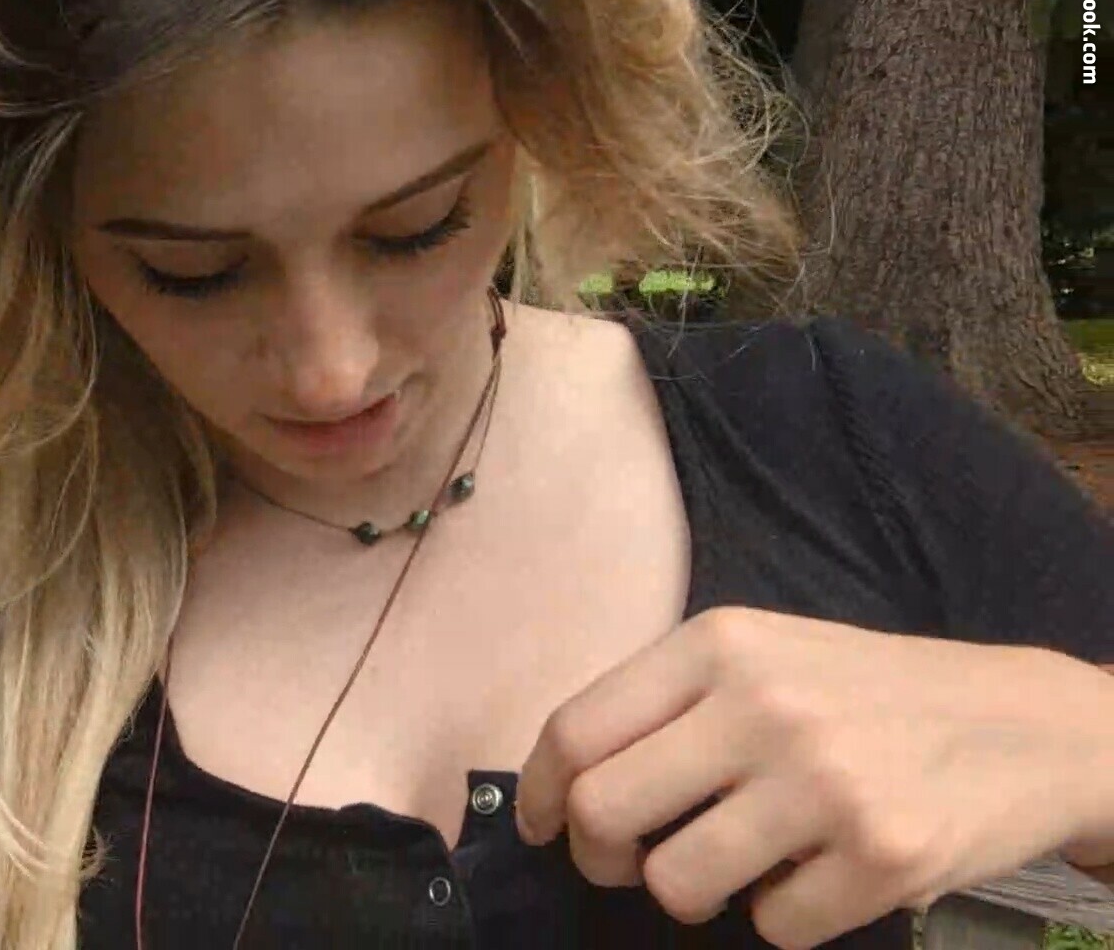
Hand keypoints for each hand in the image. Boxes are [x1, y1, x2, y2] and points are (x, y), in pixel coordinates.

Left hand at [512, 606, 1113, 948]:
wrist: (1028, 724)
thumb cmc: (867, 693)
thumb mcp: (763, 654)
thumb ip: (668, 701)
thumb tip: (562, 780)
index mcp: (720, 644)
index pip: (575, 731)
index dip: (537, 794)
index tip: (540, 826)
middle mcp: (765, 704)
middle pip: (603, 812)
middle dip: (598, 857)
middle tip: (624, 863)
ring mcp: (826, 782)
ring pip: (677, 883)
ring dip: (689, 894)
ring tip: (731, 865)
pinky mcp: (884, 855)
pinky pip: (773, 926)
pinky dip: (781, 917)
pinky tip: (814, 875)